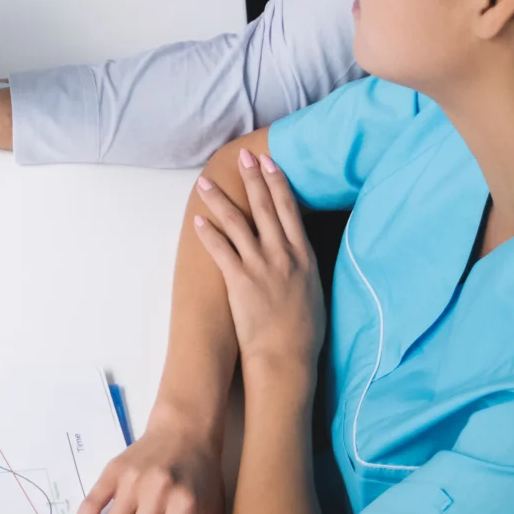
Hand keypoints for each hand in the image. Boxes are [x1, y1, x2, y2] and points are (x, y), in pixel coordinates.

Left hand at [190, 148, 323, 391]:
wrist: (287, 357)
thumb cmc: (304, 331)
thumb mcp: (314, 291)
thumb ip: (305, 267)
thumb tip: (299, 252)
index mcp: (305, 257)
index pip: (290, 211)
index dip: (278, 184)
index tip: (270, 164)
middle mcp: (284, 256)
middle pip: (265, 208)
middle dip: (253, 179)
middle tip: (243, 156)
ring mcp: (261, 267)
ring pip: (238, 223)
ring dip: (220, 200)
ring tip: (205, 182)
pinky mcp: (240, 281)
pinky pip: (221, 250)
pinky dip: (209, 233)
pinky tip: (198, 220)